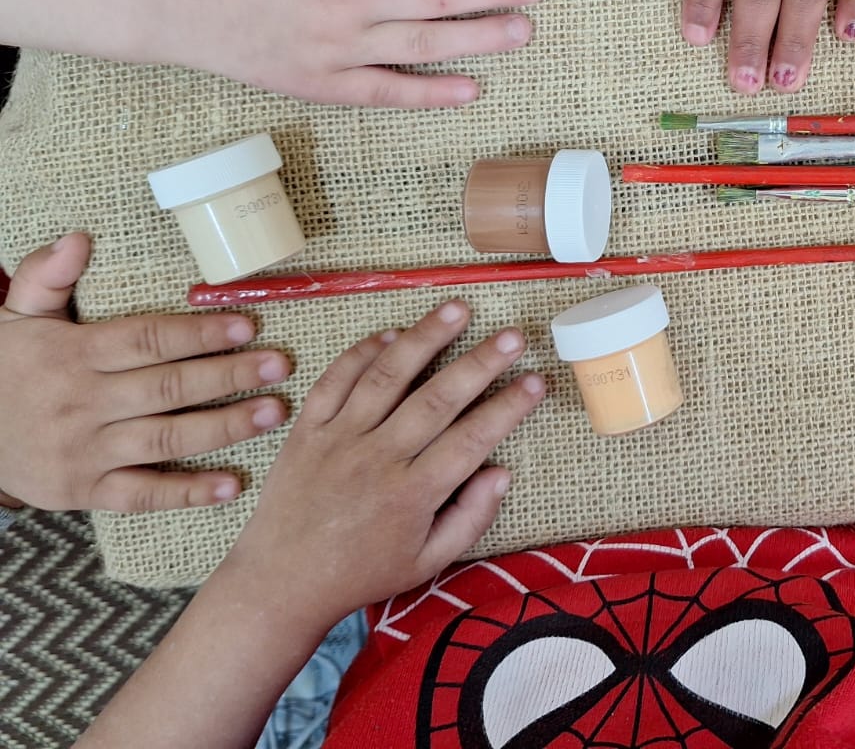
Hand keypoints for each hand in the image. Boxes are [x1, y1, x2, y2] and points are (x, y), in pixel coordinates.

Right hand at [0, 232, 288, 510]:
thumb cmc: (5, 368)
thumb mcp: (16, 316)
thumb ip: (47, 276)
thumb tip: (78, 239)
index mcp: (74, 355)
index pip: (146, 340)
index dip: (198, 332)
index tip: (246, 325)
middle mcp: (82, 403)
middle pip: (167, 387)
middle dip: (228, 375)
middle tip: (279, 365)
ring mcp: (84, 451)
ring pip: (164, 437)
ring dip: (223, 427)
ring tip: (272, 413)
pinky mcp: (84, 491)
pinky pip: (141, 494)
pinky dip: (186, 492)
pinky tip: (230, 485)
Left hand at [224, 300, 544, 624]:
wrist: (281, 582)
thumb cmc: (362, 573)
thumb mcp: (427, 563)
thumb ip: (470, 518)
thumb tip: (501, 473)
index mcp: (412, 494)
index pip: (472, 439)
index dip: (508, 407)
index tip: (537, 381)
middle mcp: (378, 459)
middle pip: (437, 398)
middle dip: (480, 362)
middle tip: (514, 336)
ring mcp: (339, 439)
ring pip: (387, 376)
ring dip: (424, 338)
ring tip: (457, 308)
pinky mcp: (306, 430)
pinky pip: (336, 380)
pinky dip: (362, 352)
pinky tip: (392, 333)